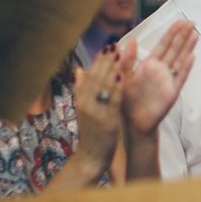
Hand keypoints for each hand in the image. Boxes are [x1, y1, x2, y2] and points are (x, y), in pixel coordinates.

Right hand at [72, 49, 123, 176]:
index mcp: (81, 100)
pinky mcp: (106, 121)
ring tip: (119, 53)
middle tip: (113, 44)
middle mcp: (86, 104)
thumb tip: (78, 70)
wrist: (90, 157)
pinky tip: (122, 76)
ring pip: (103, 86)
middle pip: (96, 78)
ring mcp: (95, 112)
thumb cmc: (91, 133)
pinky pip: (112, 101)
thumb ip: (82, 90)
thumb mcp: (84, 110)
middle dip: (105, 60)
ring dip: (111, 68)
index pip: (90, 76)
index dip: (98, 60)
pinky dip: (116, 87)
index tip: (106, 46)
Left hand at [120, 21, 196, 135]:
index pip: (163, 44)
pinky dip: (186, 68)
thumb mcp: (122, 76)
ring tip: (195, 35)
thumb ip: (127, 59)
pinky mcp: (171, 92)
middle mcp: (161, 70)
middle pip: (175, 49)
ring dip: (187, 47)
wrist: (132, 122)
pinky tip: (192, 57)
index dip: (172, 33)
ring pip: (180, 60)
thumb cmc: (126, 100)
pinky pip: (180, 78)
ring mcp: (168, 80)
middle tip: (192, 22)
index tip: (180, 20)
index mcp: (149, 64)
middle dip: (183, 35)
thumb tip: (131, 39)